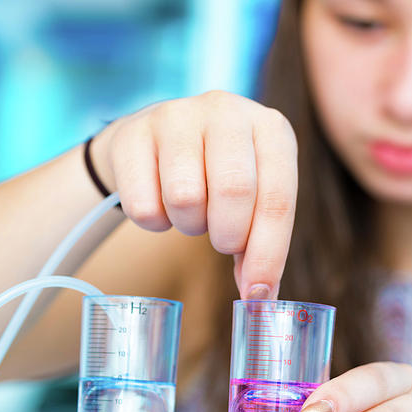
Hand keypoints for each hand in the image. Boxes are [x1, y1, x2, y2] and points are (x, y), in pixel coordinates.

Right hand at [89, 90, 297, 299]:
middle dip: (227, 235)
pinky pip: (143, 204)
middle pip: (233, 192)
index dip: (268, 253)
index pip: (278, 198)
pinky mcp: (133, 132)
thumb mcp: (252, 201)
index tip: (256, 294)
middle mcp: (227, 111)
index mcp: (271, 128)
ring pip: (185, 197)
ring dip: (189, 225)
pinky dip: (154, 223)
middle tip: (221, 239)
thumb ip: (260, 247)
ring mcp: (177, 115)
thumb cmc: (216, 178)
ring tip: (192, 213)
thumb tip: (259, 299)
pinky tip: (161, 204)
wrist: (155, 142)